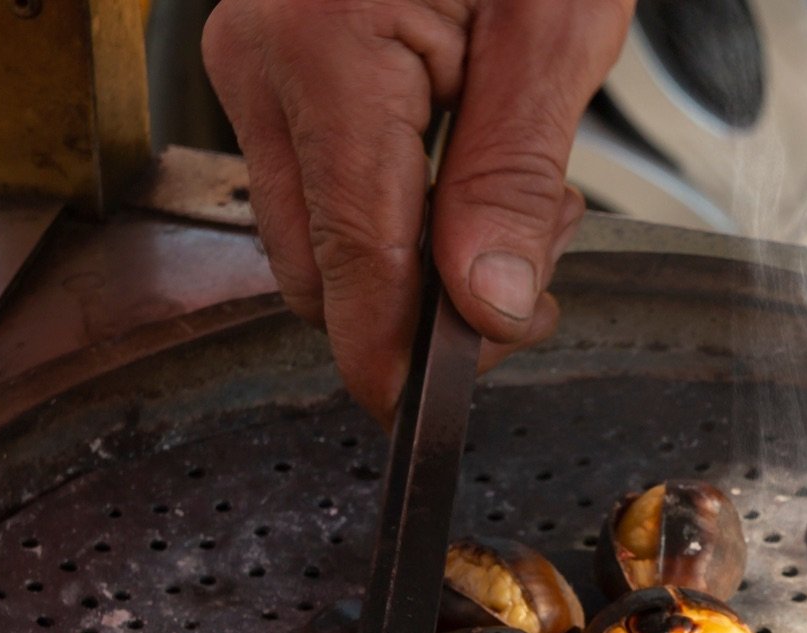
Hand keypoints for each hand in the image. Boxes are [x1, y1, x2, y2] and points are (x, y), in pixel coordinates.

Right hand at [204, 0, 633, 417]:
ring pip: (310, 232)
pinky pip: (313, 177)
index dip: (392, 359)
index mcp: (325, 53)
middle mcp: (261, 61)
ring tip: (510, 197)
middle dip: (419, 305)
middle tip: (529, 274)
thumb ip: (511, 180)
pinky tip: (457, 167)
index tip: (425, 419)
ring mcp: (252, 60)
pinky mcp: (270, 61)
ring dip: (407, 258)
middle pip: (317, 267)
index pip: (350, 264)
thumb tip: (482, 308)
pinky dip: (386, 205)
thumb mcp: (554, 30)